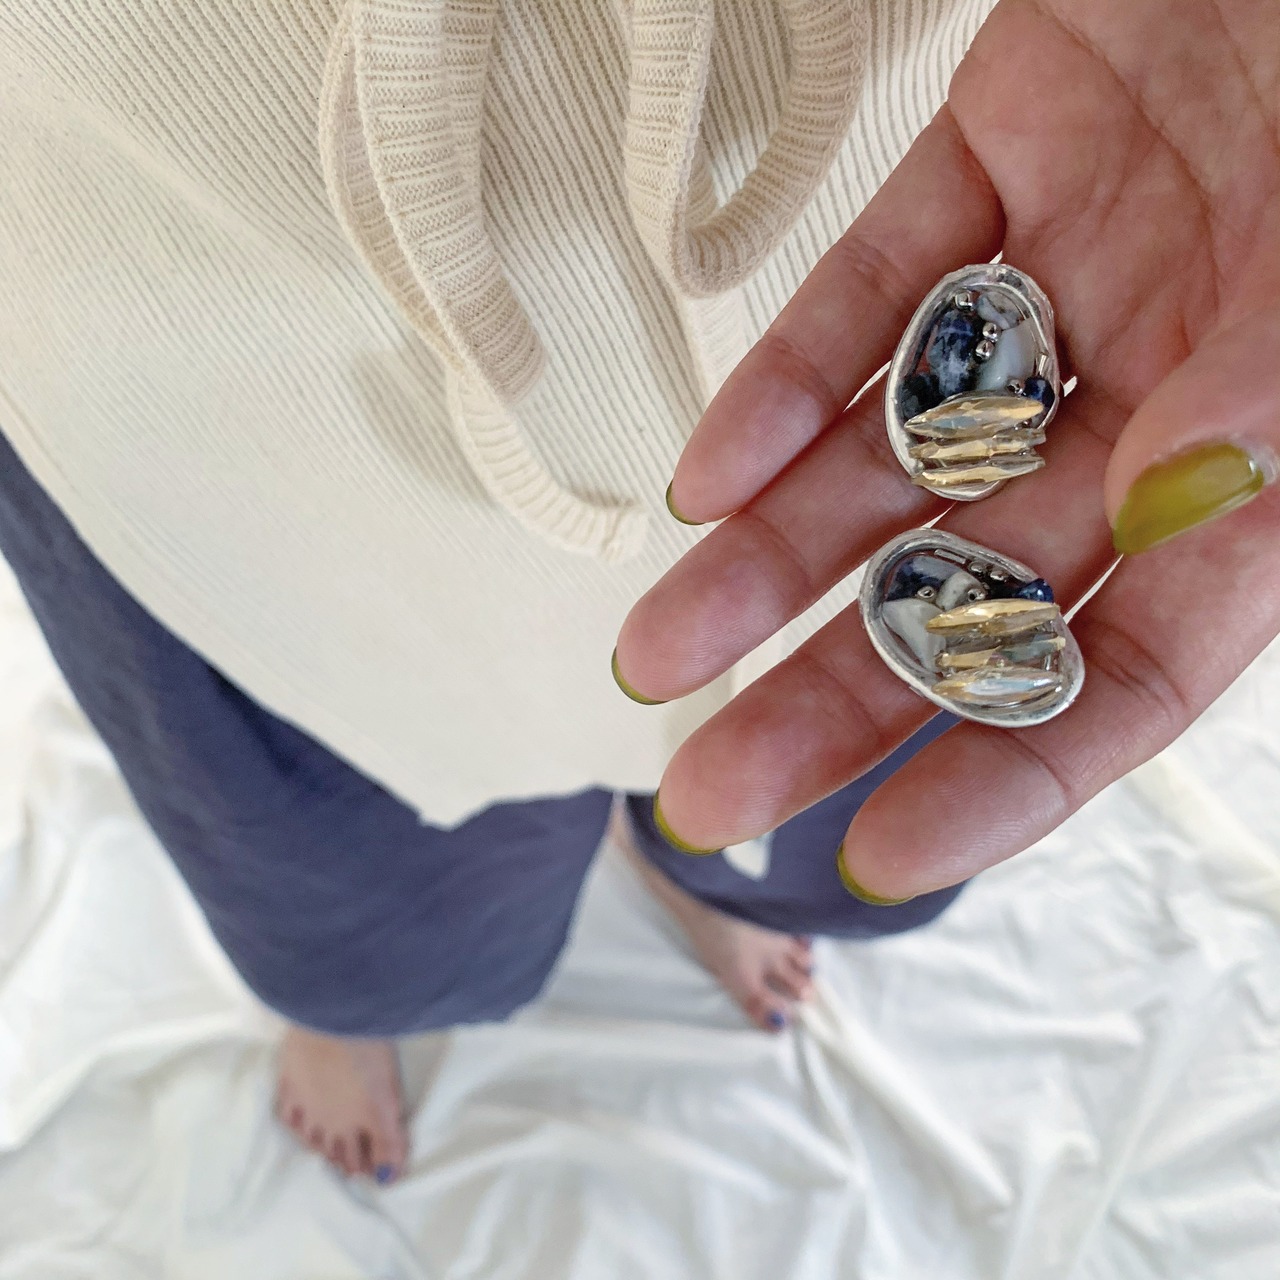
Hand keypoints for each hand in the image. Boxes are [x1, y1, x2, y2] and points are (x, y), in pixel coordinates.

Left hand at [615, 0, 1279, 900]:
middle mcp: (1158, 393)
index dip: (1006, 774)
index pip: (1123, 669)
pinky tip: (713, 471)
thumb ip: (1279, 394)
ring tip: (656, 654)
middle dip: (833, 696)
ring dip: (766, 561)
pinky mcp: (997, 163)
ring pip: (890, 460)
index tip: (875, 857)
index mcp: (1259, 467)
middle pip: (969, 588)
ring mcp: (1070, 282)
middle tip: (708, 794)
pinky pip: (876, 290)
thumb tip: (1185, 503)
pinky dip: (793, 376)